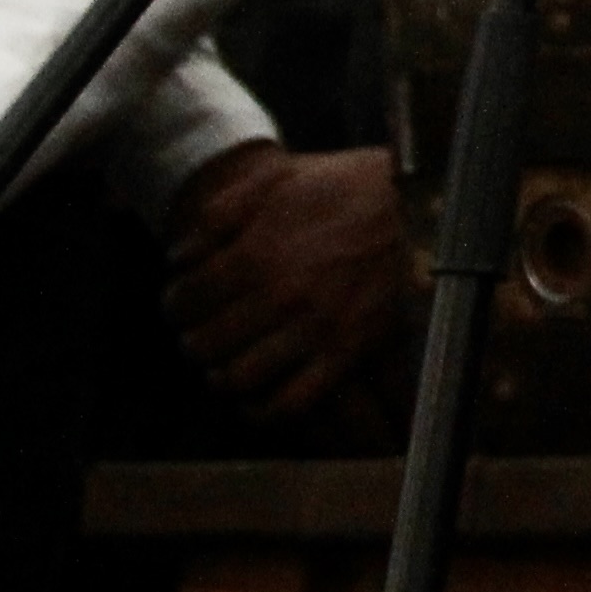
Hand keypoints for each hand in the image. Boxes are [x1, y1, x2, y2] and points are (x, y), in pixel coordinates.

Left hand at [164, 144, 413, 425]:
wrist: (415, 201)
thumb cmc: (340, 188)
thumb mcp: (275, 181)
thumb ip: (219, 215)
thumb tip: (179, 258)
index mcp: (257, 255)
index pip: (186, 301)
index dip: (175, 304)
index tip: (181, 304)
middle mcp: (282, 298)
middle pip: (204, 343)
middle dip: (193, 339)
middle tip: (200, 332)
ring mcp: (316, 329)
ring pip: (238, 377)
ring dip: (220, 373)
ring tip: (224, 361)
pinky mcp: (346, 352)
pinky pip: (291, 402)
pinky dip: (262, 410)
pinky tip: (254, 396)